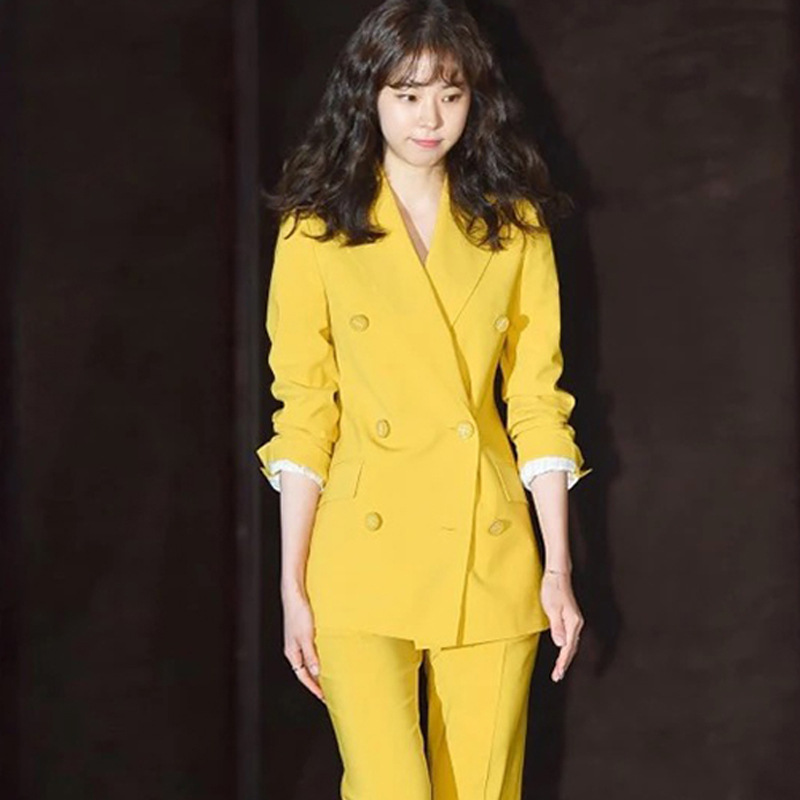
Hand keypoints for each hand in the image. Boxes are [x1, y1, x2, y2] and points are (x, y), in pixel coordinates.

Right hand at [282, 585, 324, 701]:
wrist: (295, 594)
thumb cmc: (298, 613)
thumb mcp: (306, 636)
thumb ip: (311, 655)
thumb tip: (316, 673)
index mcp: (292, 653)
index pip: (303, 676)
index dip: (313, 687)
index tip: (323, 697)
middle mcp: (294, 649)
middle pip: (305, 671)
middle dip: (315, 682)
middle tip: (328, 691)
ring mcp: (298, 641)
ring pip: (308, 661)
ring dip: (317, 669)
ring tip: (329, 676)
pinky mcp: (303, 633)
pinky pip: (311, 650)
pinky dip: (318, 657)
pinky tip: (327, 656)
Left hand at [540, 570, 583, 681]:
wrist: (557, 575)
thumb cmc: (553, 589)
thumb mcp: (551, 608)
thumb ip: (557, 627)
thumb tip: (561, 644)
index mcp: (573, 622)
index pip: (568, 648)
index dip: (563, 662)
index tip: (557, 673)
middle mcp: (576, 623)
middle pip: (572, 648)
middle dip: (565, 663)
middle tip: (557, 676)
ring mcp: (574, 621)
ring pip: (572, 644)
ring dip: (565, 657)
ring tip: (558, 669)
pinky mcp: (570, 618)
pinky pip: (570, 638)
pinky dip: (566, 648)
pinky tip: (562, 652)